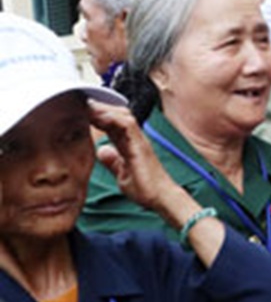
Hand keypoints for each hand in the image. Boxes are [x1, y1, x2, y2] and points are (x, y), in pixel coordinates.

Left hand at [90, 102, 184, 217]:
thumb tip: (102, 151)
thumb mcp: (122, 174)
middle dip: (99, 107)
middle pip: (117, 114)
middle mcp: (135, 139)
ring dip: (105, 109)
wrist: (161, 198)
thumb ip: (113, 161)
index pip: (112, 123)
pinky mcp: (141, 145)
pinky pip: (128, 125)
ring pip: (123, 115)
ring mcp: (139, 140)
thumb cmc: (145, 189)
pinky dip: (113, 118)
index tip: (79, 111)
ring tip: (87, 105)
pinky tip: (99, 116)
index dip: (96, 114)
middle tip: (79, 103)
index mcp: (129, 144)